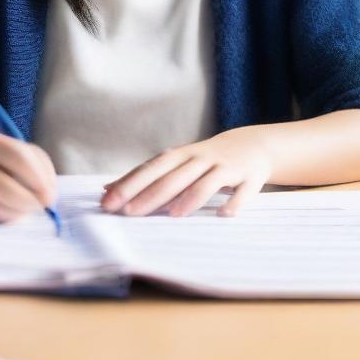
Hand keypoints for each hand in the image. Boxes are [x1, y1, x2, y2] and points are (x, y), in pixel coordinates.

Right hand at [0, 128, 56, 223]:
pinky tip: (8, 214)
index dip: (38, 176)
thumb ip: (26, 161)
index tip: (51, 193)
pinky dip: (4, 219)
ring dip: (18, 212)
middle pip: (6, 187)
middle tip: (42, 206)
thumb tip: (49, 193)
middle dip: (29, 201)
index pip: (16, 156)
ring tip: (26, 209)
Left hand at [100, 127, 271, 217]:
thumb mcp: (176, 163)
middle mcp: (200, 158)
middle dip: (151, 194)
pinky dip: (234, 202)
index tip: (108, 202)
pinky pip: (242, 190)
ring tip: (173, 214)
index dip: (130, 184)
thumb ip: (145, 176)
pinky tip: (224, 214)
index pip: (151, 168)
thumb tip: (107, 189)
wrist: (252, 145)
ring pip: (208, 181)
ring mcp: (226, 166)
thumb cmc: (205, 159)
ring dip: (191, 197)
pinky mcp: (249, 177)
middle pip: (174, 176)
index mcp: (180, 155)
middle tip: (129, 213)